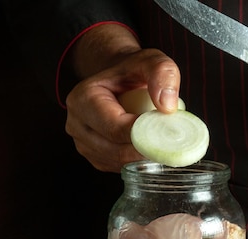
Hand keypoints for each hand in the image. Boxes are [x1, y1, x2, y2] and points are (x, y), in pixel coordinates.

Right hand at [64, 25, 181, 171]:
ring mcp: (83, 143)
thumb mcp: (151, 61)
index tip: (167, 131)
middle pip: (116, 150)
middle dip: (146, 149)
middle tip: (170, 142)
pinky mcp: (95, 156)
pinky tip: (149, 148)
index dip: (144, 134)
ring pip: (117, 162)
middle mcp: (77, 124)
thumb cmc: (133, 71)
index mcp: (83, 99)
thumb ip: (162, 74)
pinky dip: (136, 162)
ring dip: (142, 157)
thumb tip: (167, 106)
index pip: (116, 128)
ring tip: (161, 142)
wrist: (120, 81)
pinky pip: (118, 167)